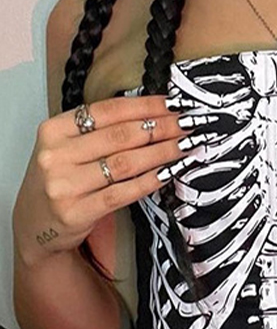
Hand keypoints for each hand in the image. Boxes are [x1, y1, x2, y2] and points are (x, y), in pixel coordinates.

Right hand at [13, 95, 191, 265]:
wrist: (35, 224)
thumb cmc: (61, 180)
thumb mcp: (68, 148)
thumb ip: (101, 131)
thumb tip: (155, 114)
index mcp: (54, 130)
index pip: (109, 110)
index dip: (146, 106)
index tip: (174, 104)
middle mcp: (56, 155)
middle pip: (121, 135)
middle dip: (162, 128)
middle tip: (188, 125)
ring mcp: (64, 185)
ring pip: (125, 163)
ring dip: (162, 153)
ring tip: (185, 146)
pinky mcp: (76, 211)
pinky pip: (122, 192)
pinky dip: (150, 181)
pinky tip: (168, 173)